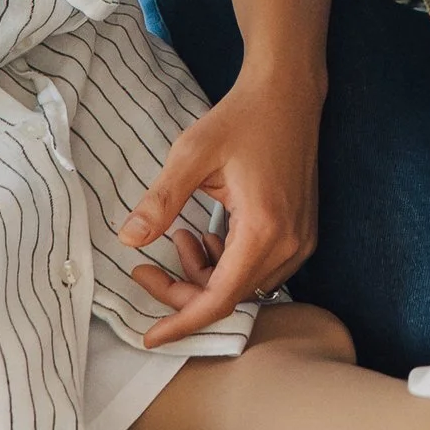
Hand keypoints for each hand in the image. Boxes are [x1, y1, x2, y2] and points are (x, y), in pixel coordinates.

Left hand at [118, 63, 321, 345]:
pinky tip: (206, 234)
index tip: (150, 336)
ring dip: (206, 276)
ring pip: (245, 287)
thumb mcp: (191, 155)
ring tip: (179, 237)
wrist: (287, 93)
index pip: (220, 299)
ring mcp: (300, 240)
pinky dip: (228, 264)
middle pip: (230, 297)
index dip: (182, 322)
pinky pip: (260, 269)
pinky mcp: (301, 232)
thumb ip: (160, 202)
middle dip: (184, 291)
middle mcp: (289, 243)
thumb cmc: (241, 118)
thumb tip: (128, 241)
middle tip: (144, 270)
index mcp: (263, 228)